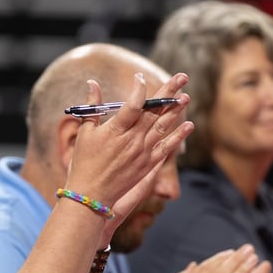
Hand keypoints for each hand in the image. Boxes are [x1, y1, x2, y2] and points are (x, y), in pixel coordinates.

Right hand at [66, 72, 193, 224]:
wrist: (91, 196)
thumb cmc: (83, 163)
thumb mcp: (85, 133)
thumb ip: (92, 106)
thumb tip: (92, 82)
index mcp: (115, 131)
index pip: (133, 104)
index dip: (139, 88)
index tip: (141, 76)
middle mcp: (132, 140)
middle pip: (154, 111)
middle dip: (168, 92)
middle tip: (182, 77)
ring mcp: (142, 153)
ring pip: (163, 127)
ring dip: (176, 110)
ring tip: (186, 96)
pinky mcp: (147, 165)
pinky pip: (166, 148)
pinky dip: (178, 137)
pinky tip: (189, 125)